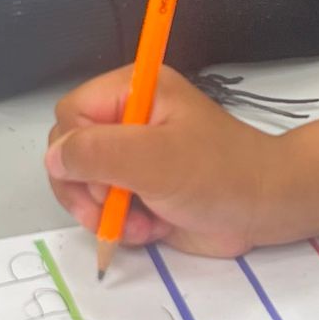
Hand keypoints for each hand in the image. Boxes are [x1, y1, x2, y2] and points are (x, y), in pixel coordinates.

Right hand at [44, 64, 290, 256]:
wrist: (265, 210)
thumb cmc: (220, 174)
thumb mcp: (155, 159)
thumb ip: (98, 153)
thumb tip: (53, 158)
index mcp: (133, 92)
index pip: (70, 115)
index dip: (76, 152)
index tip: (102, 180)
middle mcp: (127, 120)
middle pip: (69, 152)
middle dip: (86, 190)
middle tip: (111, 208)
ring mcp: (132, 157)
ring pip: (82, 185)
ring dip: (104, 212)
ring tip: (137, 223)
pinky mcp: (138, 189)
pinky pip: (104, 207)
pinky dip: (120, 224)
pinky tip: (149, 228)